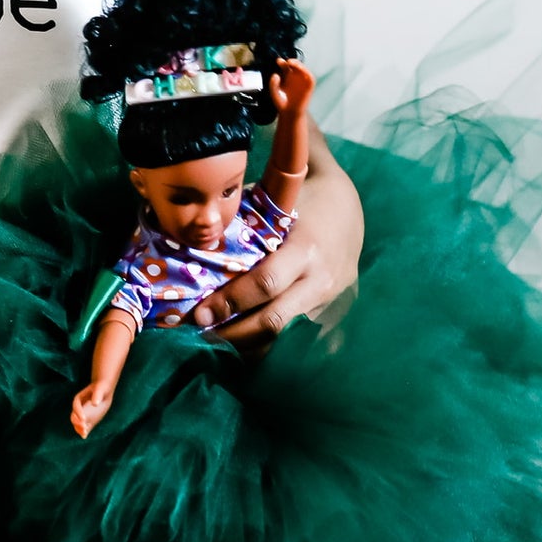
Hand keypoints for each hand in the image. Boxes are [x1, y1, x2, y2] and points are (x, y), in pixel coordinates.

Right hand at [71, 381, 114, 438]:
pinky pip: (83, 425)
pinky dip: (83, 431)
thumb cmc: (102, 388)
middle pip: (74, 416)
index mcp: (79, 398)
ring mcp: (82, 414)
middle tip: (84, 428)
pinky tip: (85, 436)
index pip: (76, 406)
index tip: (84, 419)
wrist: (104, 390)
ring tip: (84, 434)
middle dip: (78, 423)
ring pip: (77, 422)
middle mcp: (78, 407)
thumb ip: (97, 395)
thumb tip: (95, 403)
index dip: (79, 413)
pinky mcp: (88, 419)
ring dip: (79, 428)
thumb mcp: (101, 389)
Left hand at [193, 126, 362, 352]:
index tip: (200, 313)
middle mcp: (321, 279)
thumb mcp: (273, 205)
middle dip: (235, 334)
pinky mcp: (332, 310)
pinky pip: (297, 331)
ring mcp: (330, 299)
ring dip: (250, 343)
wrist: (347, 207)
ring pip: (285, 334)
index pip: (265, 284)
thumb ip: (241, 226)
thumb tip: (194, 249)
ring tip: (218, 340)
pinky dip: (269, 338)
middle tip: (202, 334)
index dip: (230, 302)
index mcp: (305, 249)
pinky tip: (245, 338)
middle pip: (275, 320)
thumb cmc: (300, 199)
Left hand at [270, 56, 314, 122]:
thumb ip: (273, 84)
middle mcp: (294, 76)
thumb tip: (275, 75)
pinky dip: (308, 73)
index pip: (284, 66)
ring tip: (293, 64)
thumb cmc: (281, 102)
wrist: (289, 113)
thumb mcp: (274, 93)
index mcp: (285, 76)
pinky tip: (303, 71)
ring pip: (303, 69)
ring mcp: (302, 80)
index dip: (282, 62)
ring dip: (299, 65)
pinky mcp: (309, 86)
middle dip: (291, 61)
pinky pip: (310, 78)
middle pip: (294, 65)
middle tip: (287, 61)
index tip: (278, 61)